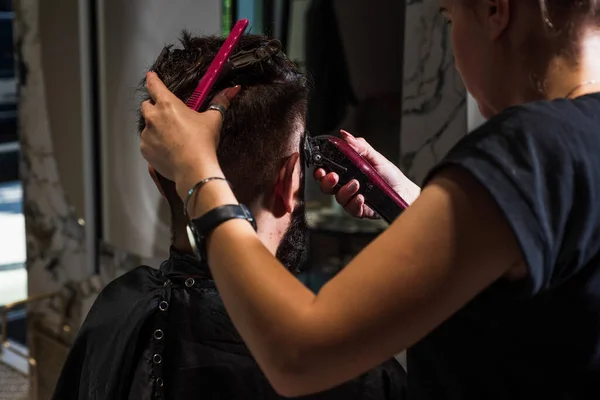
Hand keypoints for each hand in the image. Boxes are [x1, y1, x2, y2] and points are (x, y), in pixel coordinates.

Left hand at [139, 72, 239, 192]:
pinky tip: (169, 150)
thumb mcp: (213, 120)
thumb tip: (231, 91)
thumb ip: (219, 102)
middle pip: (147, 105)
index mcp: (167, 104)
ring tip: (173, 138)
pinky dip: (155, 145)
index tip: (151, 77)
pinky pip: (147, 143)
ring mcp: (147, 134)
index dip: (152, 80)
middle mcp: (153, 117)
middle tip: (169, 117)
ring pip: (148, 126)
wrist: (193, 168)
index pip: (154, 85)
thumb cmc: (202, 143)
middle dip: (155, 108)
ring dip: (156, 129)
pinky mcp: (145, 149)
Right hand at [314, 130, 419, 218]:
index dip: (320, 171)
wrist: (405, 191)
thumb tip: (345, 135)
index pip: (327, 172)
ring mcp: (352, 199)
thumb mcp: (375, 157)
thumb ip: (360, 147)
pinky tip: (361, 197)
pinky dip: (355, 203)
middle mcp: (347, 187)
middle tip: (333, 176)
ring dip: (344, 190)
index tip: (321, 168)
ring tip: (356, 184)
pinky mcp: (360, 211)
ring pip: (339, 198)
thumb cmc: (390, 175)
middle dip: (326, 182)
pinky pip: (351, 209)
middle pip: (327, 187)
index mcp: (347, 173)